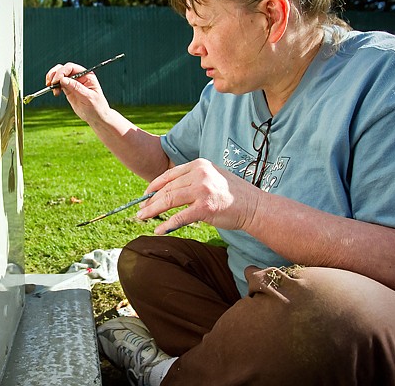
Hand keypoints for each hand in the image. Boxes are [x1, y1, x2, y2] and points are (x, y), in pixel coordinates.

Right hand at [45, 62, 109, 122]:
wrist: (96, 117)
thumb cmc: (96, 107)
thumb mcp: (87, 97)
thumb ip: (76, 87)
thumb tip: (63, 79)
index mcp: (86, 75)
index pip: (71, 68)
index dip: (62, 72)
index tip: (57, 80)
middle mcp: (79, 77)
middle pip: (63, 69)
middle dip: (55, 74)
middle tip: (51, 83)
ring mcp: (73, 83)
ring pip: (59, 75)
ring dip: (53, 80)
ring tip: (51, 88)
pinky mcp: (68, 90)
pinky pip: (59, 84)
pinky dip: (54, 86)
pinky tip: (55, 92)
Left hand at [137, 158, 260, 234]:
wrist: (254, 206)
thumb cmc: (232, 195)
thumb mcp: (211, 178)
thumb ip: (192, 180)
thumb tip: (168, 192)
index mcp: (199, 165)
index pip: (169, 174)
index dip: (154, 186)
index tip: (145, 195)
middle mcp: (199, 174)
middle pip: (167, 188)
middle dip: (150, 200)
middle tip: (139, 210)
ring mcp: (202, 190)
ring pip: (169, 200)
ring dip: (152, 210)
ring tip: (141, 218)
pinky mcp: (205, 207)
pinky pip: (180, 217)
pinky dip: (167, 224)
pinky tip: (158, 229)